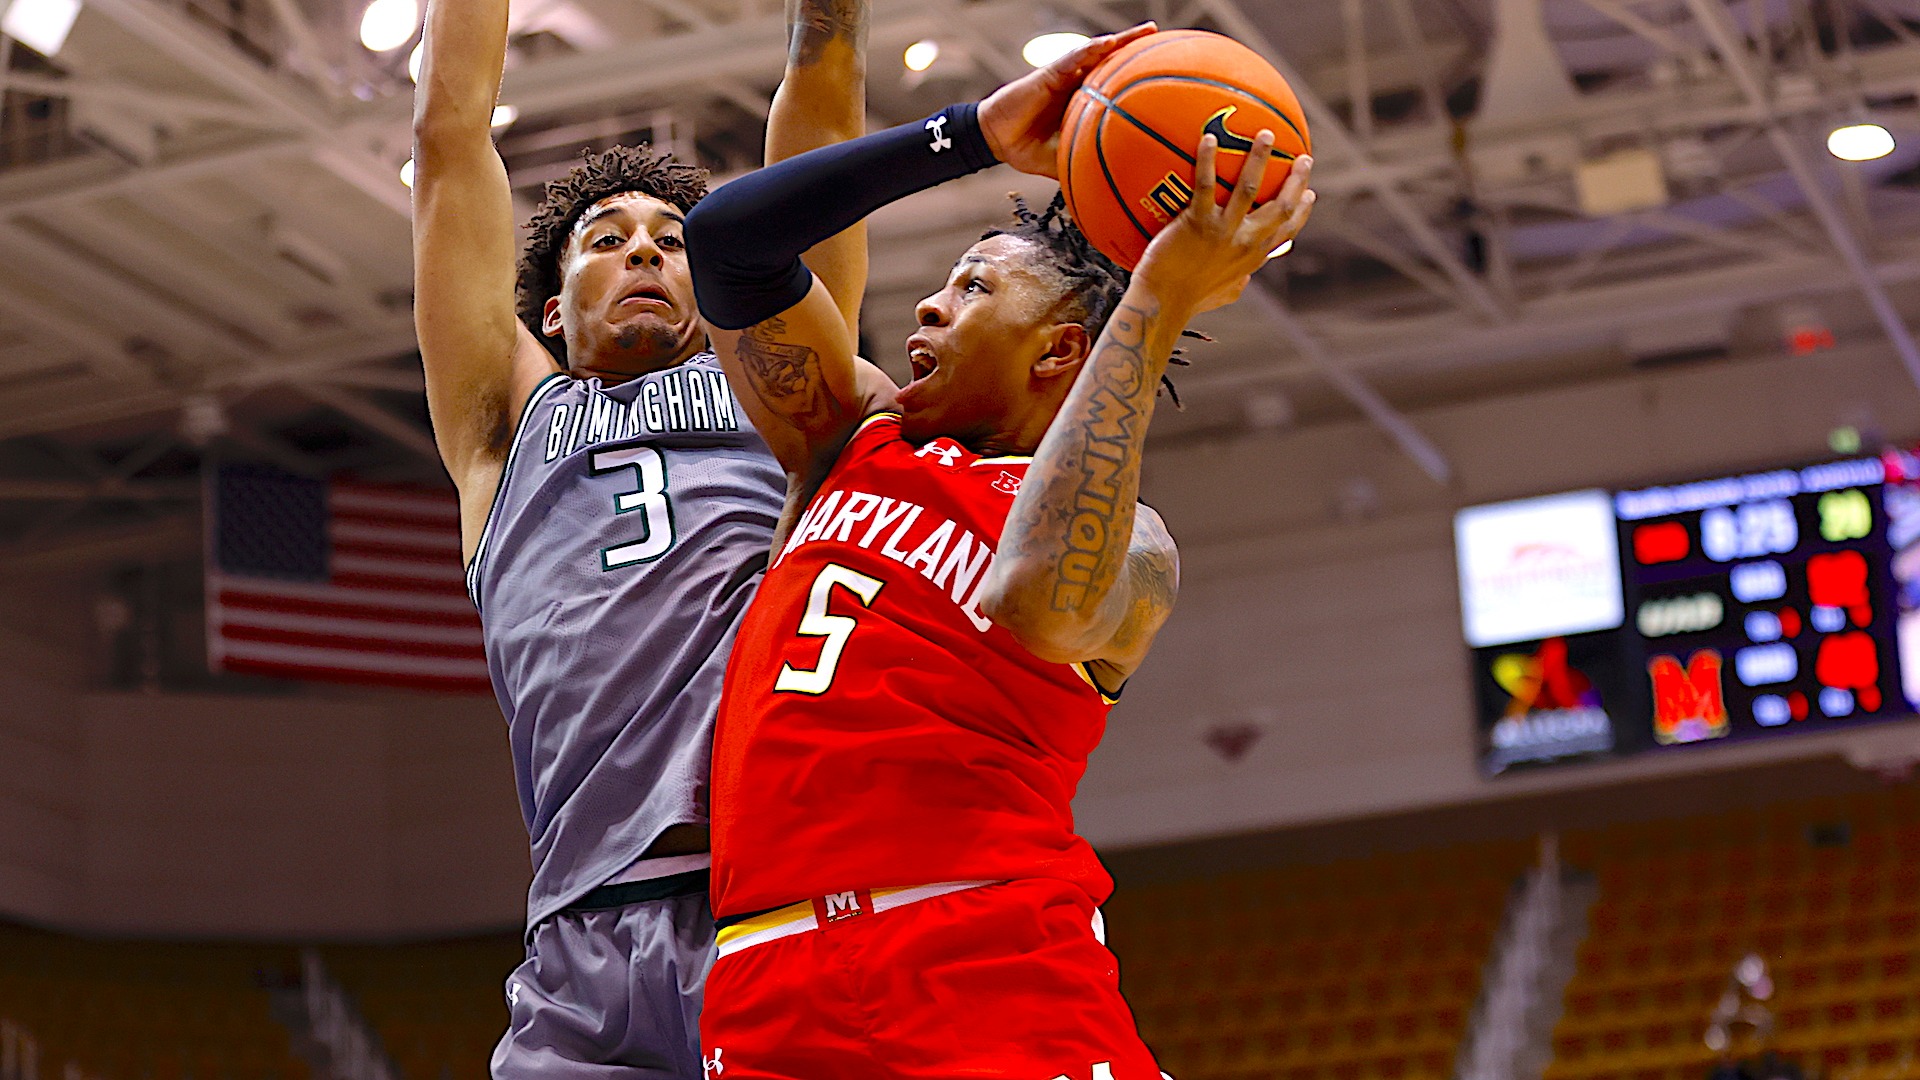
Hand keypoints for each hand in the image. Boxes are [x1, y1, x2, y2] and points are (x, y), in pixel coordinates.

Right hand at [977, 22, 1156, 177]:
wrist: (997, 141)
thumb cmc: (1027, 149)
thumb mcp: (1063, 161)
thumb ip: (1084, 164)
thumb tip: (1110, 187)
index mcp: (1083, 101)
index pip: (1115, 84)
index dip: (1138, 78)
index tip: (1166, 77)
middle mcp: (1078, 83)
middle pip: (1113, 62)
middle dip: (1139, 50)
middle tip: (1167, 42)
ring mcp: (1065, 75)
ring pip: (1098, 52)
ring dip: (1124, 40)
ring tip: (1148, 32)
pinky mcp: (1049, 72)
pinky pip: (1073, 57)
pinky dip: (1092, 49)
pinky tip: (1109, 43)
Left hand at [1134, 135, 1314, 314]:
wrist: (1162, 305)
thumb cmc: (1188, 300)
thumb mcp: (1224, 294)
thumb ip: (1237, 282)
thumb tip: (1245, 277)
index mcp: (1253, 258)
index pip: (1288, 230)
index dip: (1303, 210)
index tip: (1310, 193)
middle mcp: (1246, 243)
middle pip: (1282, 206)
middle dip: (1296, 180)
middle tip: (1304, 157)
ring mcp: (1224, 232)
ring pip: (1250, 188)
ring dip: (1260, 158)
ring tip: (1266, 134)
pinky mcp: (1198, 224)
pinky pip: (1206, 185)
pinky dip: (1208, 160)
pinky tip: (1208, 138)